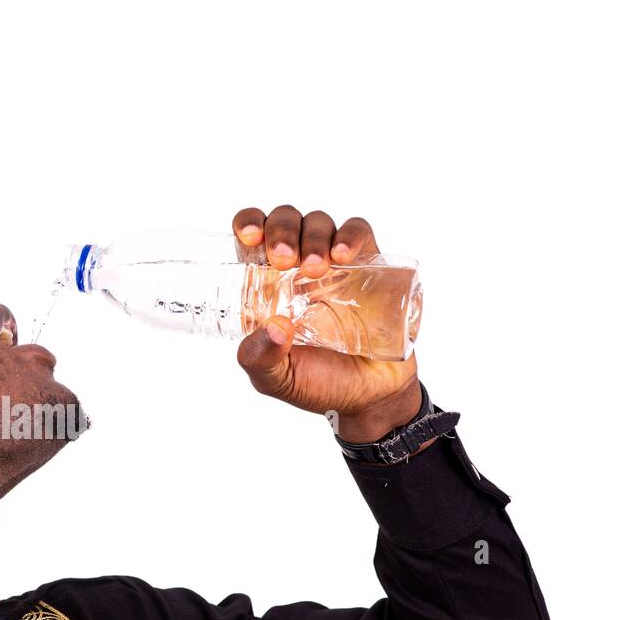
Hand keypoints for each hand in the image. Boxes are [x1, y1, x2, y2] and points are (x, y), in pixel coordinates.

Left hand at [231, 204, 421, 442]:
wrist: (370, 397)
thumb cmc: (317, 384)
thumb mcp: (276, 380)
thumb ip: (260, 359)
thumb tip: (273, 326)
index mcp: (265, 286)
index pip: (251, 238)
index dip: (248, 223)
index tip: (251, 237)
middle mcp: (296, 268)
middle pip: (284, 222)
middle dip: (281, 230)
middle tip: (285, 260)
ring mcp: (333, 265)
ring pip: (318, 223)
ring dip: (313, 235)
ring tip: (317, 268)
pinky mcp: (369, 266)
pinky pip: (360, 233)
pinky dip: (350, 235)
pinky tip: (343, 256)